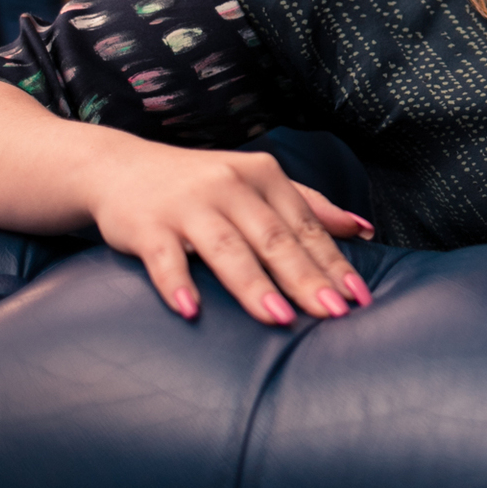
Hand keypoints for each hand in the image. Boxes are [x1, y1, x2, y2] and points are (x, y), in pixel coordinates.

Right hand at [86, 140, 375, 324]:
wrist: (121, 169)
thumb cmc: (202, 184)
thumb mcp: (258, 183)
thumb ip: (309, 204)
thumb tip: (364, 228)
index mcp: (263, 176)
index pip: (305, 226)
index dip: (333, 262)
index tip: (358, 297)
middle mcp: (230, 185)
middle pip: (274, 238)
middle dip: (305, 278)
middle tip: (332, 313)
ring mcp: (188, 205)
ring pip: (227, 247)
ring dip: (253, 284)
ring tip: (280, 318)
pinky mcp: (148, 226)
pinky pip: (164, 258)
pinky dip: (177, 283)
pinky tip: (192, 311)